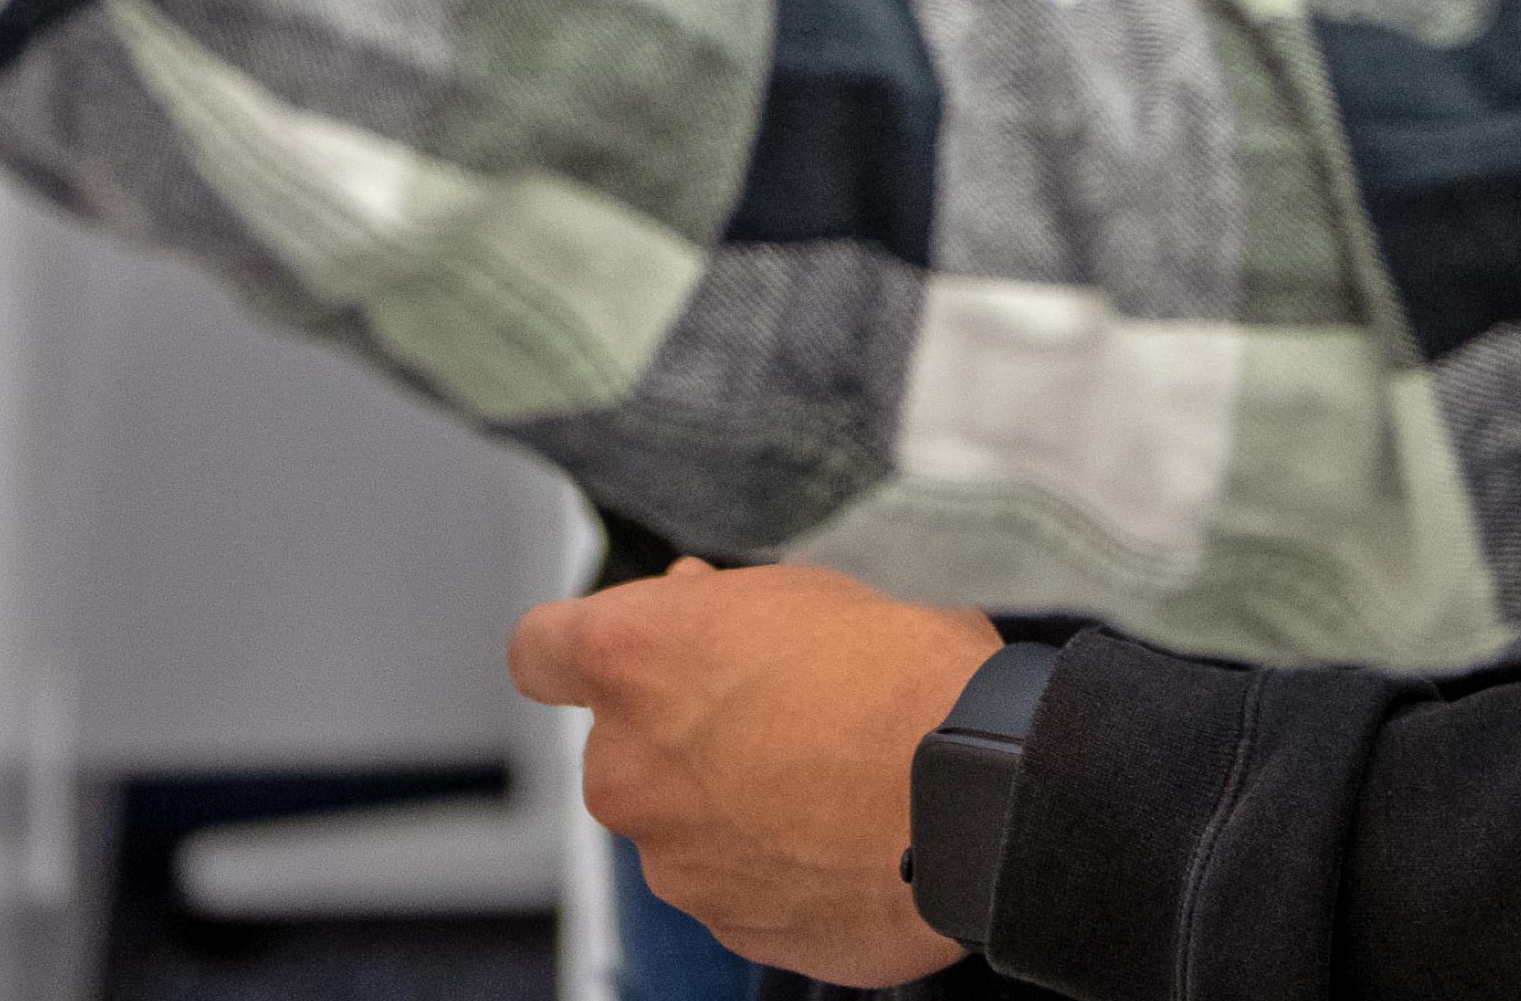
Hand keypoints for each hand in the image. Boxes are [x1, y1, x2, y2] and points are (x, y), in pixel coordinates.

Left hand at [510, 561, 995, 987]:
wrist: (980, 796)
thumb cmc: (903, 675)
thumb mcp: (807, 594)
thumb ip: (717, 614)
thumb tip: (688, 608)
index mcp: (633, 663)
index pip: (539, 651)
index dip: (578, 650)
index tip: (623, 656)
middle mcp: (629, 768)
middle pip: (620, 748)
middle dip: (677, 735)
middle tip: (774, 714)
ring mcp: (674, 861)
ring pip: (678, 826)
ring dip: (729, 808)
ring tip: (830, 787)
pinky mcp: (729, 927)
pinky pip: (734, 888)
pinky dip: (773, 868)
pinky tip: (843, 841)